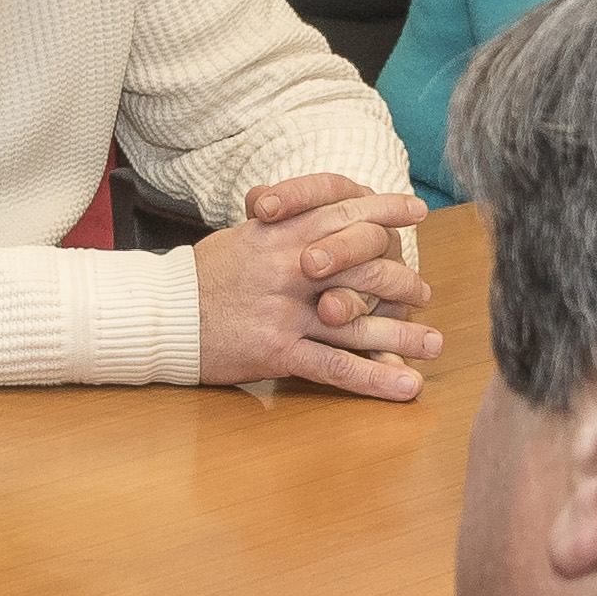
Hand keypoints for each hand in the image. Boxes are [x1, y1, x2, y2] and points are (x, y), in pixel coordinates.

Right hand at [194, 174, 443, 398]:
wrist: (161, 314)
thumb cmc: (201, 276)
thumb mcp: (242, 238)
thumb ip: (283, 229)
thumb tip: (316, 221)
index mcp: (282, 233)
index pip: (344, 212)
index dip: (384, 210)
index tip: (417, 210)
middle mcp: (291, 267)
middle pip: (363, 268)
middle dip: (401, 282)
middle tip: (425, 294)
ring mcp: (287, 311)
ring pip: (359, 323)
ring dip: (403, 336)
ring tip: (435, 345)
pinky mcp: (278, 351)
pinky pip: (336, 367)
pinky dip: (375, 378)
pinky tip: (405, 386)